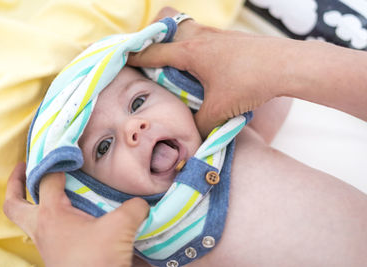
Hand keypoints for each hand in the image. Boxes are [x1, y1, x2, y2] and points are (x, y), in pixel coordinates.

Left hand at [3, 162, 149, 266]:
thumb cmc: (97, 260)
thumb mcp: (120, 227)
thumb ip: (133, 207)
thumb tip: (140, 202)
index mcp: (52, 215)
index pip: (47, 180)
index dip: (55, 163)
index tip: (66, 152)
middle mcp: (43, 228)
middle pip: (14, 204)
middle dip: (15, 184)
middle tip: (23, 168)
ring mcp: (46, 243)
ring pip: (26, 219)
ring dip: (31, 203)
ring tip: (45, 189)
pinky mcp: (55, 254)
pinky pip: (43, 230)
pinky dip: (50, 218)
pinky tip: (69, 215)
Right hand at [128, 8, 304, 136]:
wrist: (286, 65)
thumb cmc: (249, 83)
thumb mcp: (219, 109)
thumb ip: (199, 124)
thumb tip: (192, 136)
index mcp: (189, 51)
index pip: (153, 51)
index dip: (134, 57)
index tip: (121, 59)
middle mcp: (200, 36)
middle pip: (166, 28)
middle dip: (153, 40)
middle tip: (149, 57)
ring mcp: (216, 34)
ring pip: (186, 28)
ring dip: (175, 41)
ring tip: (175, 61)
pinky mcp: (230, 38)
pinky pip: (203, 36)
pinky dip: (195, 46)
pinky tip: (204, 65)